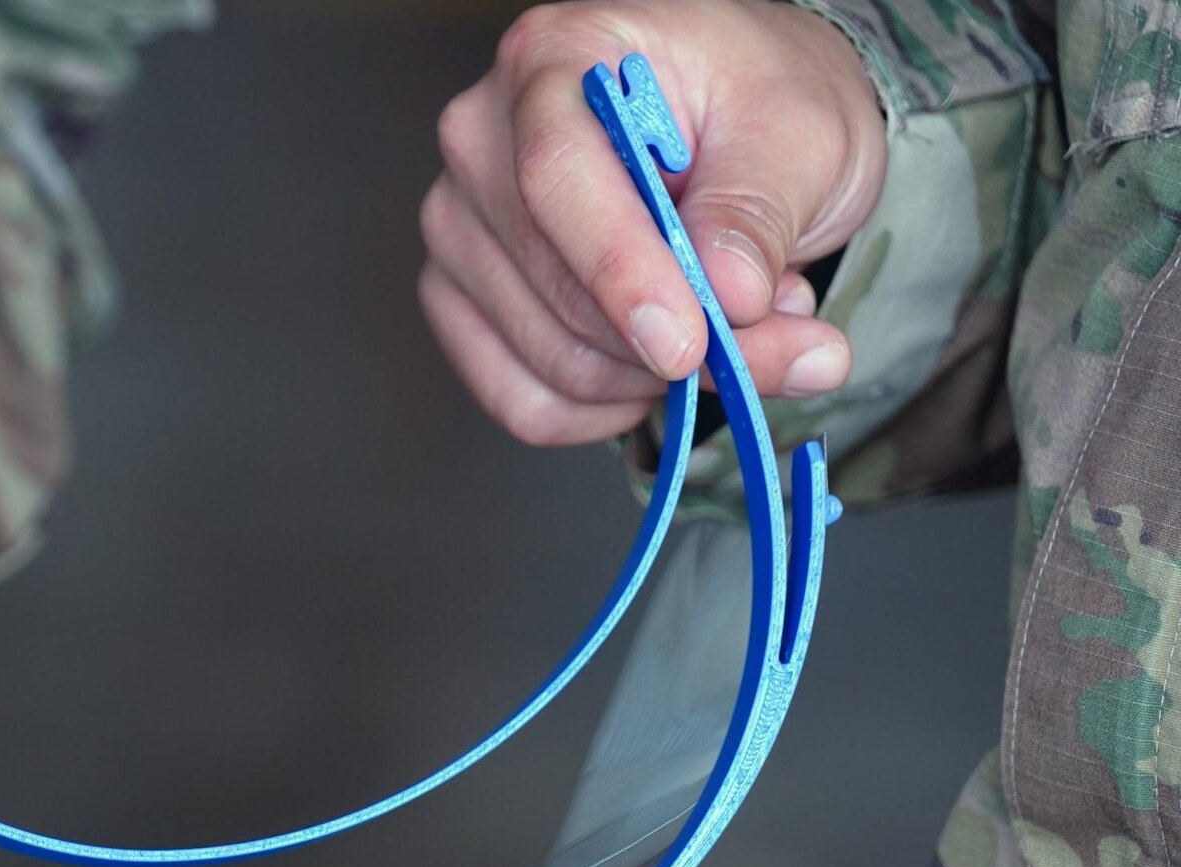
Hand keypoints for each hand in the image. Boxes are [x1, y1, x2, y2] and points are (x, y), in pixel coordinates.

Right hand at [420, 0, 885, 444]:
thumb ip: (762, 214)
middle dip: (677, 344)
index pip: (555, 176)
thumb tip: (728, 299)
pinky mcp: (460, 300)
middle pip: (556, 285)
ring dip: (655, 377)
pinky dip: (605, 412)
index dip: (620, 270)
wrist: (738, 128)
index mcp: (553, 59)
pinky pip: (523, 400)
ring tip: (723, 324)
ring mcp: (460, 227)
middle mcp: (482, 140)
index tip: (687, 343)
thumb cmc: (758, 105)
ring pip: (549, 358)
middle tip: (781, 336)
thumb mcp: (802, 133)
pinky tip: (655, 371)